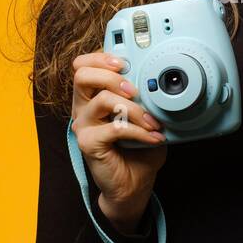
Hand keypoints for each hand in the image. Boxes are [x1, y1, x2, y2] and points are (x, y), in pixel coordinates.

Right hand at [69, 52, 167, 233]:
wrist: (133, 184)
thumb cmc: (138, 151)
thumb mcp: (145, 117)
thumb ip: (146, 98)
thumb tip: (161, 82)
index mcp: (92, 96)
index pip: (83, 65)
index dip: (101, 57)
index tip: (125, 62)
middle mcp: (83, 108)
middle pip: (82, 75)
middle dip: (112, 76)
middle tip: (134, 90)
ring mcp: (83, 125)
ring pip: (101, 100)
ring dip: (133, 108)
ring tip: (152, 121)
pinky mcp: (88, 143)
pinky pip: (114, 128)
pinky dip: (139, 131)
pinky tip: (154, 137)